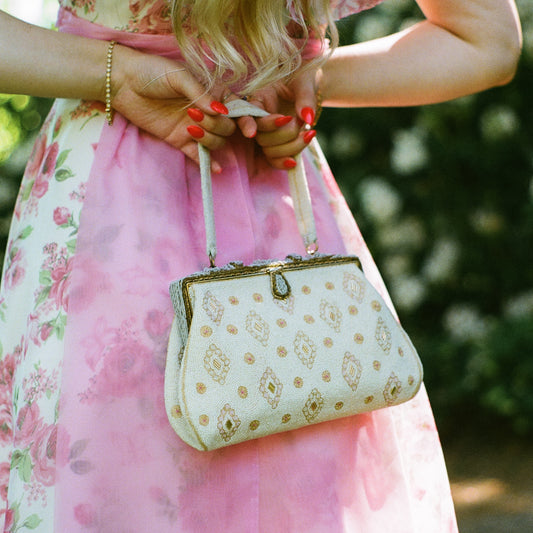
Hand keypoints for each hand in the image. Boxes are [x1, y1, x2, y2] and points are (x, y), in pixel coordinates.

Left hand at [110, 45, 236, 172]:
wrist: (122, 82)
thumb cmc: (152, 72)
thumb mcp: (179, 75)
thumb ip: (201, 94)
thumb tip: (221, 111)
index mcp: (211, 93)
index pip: (236, 109)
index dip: (247, 121)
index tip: (249, 131)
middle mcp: (206, 112)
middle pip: (227, 129)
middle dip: (217, 126)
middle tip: (197, 115)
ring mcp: (194, 127)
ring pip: (215, 143)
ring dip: (209, 140)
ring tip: (191, 129)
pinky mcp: (179, 140)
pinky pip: (198, 155)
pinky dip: (207, 163)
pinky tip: (216, 170)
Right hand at [237, 66, 319, 169]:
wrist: (308, 89)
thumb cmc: (303, 79)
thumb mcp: (305, 83)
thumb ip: (305, 98)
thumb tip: (307, 118)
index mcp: (260, 97)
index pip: (248, 112)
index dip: (246, 124)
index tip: (251, 133)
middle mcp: (259, 118)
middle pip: (260, 136)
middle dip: (283, 134)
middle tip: (300, 122)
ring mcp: (267, 134)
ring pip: (269, 151)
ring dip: (290, 147)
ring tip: (309, 133)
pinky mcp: (275, 145)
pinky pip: (274, 160)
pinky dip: (284, 162)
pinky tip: (294, 161)